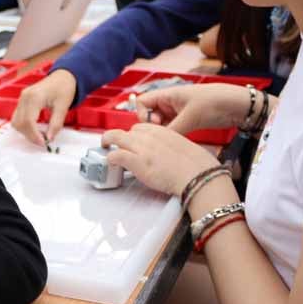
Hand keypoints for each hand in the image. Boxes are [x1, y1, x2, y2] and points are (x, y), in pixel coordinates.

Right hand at [11, 69, 76, 144]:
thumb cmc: (64, 88)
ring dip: (26, 132)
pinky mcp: (22, 101)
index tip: (44, 143)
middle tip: (43, 141)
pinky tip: (35, 129)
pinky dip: (24, 126)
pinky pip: (17, 117)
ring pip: (16, 122)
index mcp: (35, 97)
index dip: (34, 135)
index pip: (28, 121)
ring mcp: (22, 99)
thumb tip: (49, 138)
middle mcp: (25, 97)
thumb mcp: (63, 107)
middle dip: (30, 135)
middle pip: (20, 123)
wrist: (62, 77)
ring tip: (40, 135)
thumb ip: (56, 124)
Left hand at [102, 124, 219, 195]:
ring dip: (108, 142)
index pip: (141, 127)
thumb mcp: (184, 149)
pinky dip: (110, 158)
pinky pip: (115, 154)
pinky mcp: (136, 161)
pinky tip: (110, 162)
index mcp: (163, 131)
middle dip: (121, 138)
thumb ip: (172, 148)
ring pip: (115, 137)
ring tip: (105, 149)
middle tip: (116, 146)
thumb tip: (169, 157)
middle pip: (127, 131)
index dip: (135, 135)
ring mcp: (141, 147)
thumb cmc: (196, 167)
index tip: (133, 142)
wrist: (197, 176)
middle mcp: (150, 136)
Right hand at [136, 83, 251, 135]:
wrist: (237, 105)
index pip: (142, 102)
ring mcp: (178, 111)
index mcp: (167, 94)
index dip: (143, 115)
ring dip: (164, 132)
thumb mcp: (191, 117)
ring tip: (173, 139)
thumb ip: (172, 130)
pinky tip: (179, 141)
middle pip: (150, 114)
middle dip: (153, 126)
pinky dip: (173, 134)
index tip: (155, 125)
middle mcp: (170, 102)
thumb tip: (156, 143)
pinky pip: (173, 128)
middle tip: (164, 134)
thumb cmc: (214, 103)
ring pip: (162, 123)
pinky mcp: (187, 120)